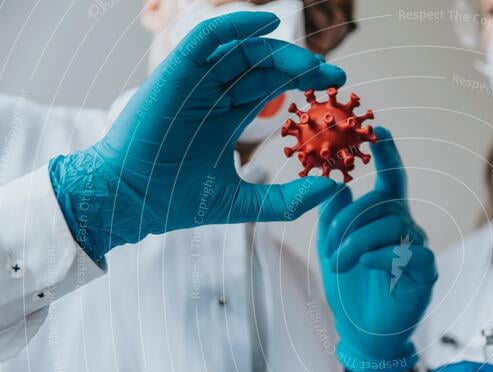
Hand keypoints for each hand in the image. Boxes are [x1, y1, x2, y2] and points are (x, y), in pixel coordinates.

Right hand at [49, 12, 344, 262]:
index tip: (337, 88)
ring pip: (241, 49)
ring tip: (312, 65)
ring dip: (280, 51)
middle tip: (335, 77)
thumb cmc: (177, 201)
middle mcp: (214, 93)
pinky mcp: (175, 73)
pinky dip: (234, 25)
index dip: (304, 81)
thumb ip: (289, 200)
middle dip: (302, 67)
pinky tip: (267, 23)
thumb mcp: (245, 203)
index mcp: (228, 116)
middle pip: (264, 66)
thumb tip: (334, 188)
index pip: (273, 85)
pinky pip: (206, 37)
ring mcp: (195, 81)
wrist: (132, 202)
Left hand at [317, 127, 436, 371]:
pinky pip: (407, 253)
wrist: (360, 334)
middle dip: (350, 220)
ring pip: (392, 225)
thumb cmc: (349, 290)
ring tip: (340, 262)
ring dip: (358, 241)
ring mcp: (417, 251)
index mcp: (386, 218)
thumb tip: (334, 183)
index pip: (392, 178)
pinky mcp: (424, 274)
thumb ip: (334, 217)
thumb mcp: (332, 248)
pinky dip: (380, 256)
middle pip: (384, 202)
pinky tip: (364, 265)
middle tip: (329, 246)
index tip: (377, 128)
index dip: (387, 153)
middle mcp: (406, 229)